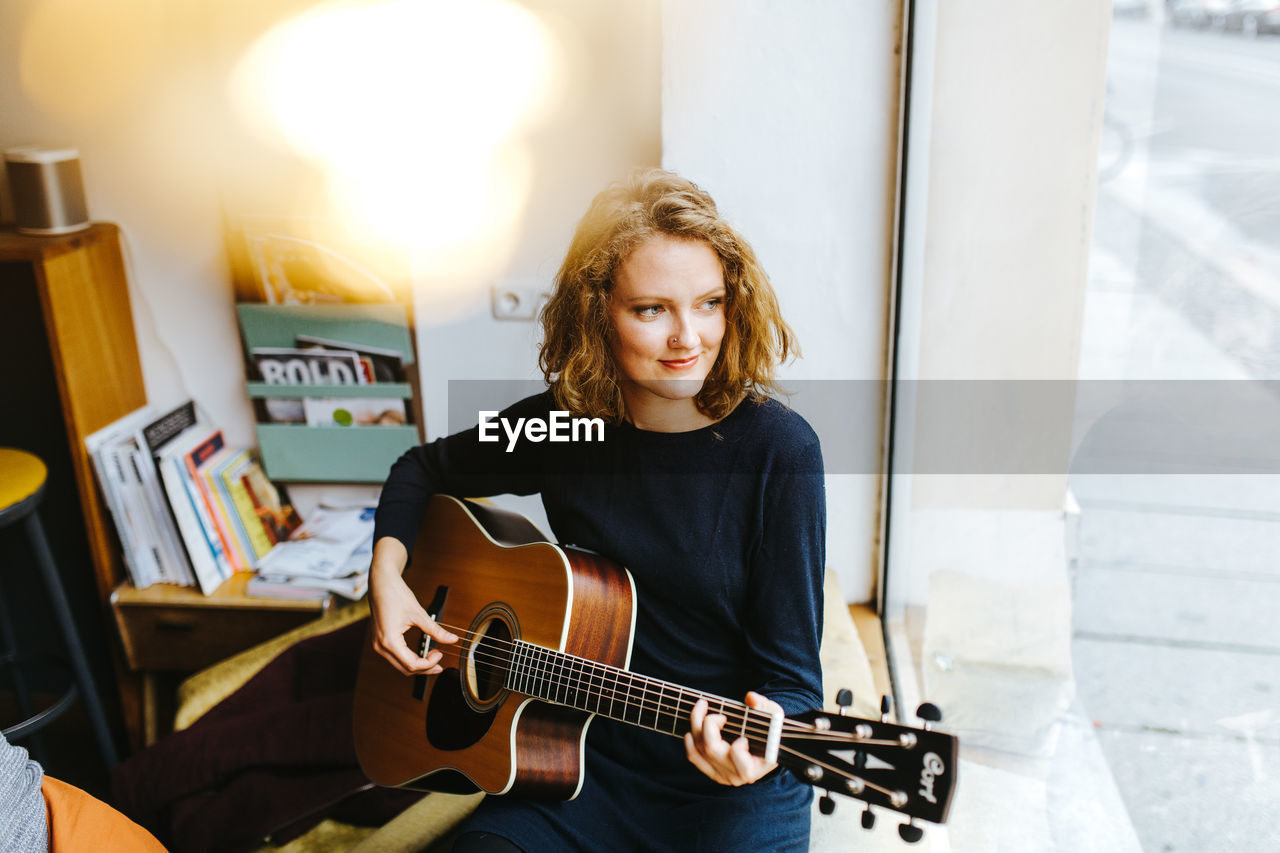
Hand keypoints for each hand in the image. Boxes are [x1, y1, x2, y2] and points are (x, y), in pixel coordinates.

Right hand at [368, 537, 456, 675]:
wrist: (381, 583)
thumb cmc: (397, 595)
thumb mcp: (419, 614)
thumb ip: (436, 630)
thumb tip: (453, 640)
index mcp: (389, 641)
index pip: (412, 664)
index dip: (429, 663)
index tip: (440, 653)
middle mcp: (380, 646)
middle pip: (405, 669)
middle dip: (424, 668)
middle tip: (440, 662)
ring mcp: (377, 645)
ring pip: (399, 665)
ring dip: (417, 665)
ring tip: (433, 658)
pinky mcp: (379, 641)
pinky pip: (395, 657)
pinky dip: (409, 659)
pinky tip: (421, 655)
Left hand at [684, 691, 781, 785]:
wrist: (771, 748)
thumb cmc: (772, 732)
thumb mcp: (774, 717)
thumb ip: (764, 706)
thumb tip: (750, 698)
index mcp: (752, 768)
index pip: (737, 757)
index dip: (737, 744)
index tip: (743, 735)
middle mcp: (735, 776)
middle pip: (711, 748)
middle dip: (708, 722)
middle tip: (713, 708)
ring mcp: (722, 776)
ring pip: (698, 751)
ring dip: (695, 726)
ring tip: (700, 708)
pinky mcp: (712, 772)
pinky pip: (694, 757)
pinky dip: (690, 742)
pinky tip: (692, 729)